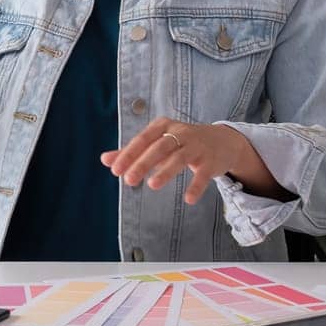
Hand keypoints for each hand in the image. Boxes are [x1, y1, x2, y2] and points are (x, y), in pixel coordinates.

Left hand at [100, 119, 252, 205]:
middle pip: (159, 148)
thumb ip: (132, 152)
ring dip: (166, 171)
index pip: (142, 139)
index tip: (115, 170)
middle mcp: (180, 133)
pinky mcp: (211, 161)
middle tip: (128, 181)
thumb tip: (104, 159)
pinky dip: (196, 186)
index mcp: (163, 126)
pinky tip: (188, 199)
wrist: (221, 141)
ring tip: (152, 186)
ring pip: (179, 158)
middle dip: (143, 163)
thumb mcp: (157, 142)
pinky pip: (203, 174)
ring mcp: (197, 147)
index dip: (128, 154)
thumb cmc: (181, 142)